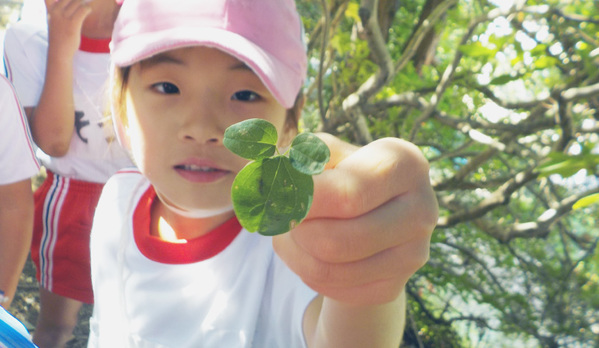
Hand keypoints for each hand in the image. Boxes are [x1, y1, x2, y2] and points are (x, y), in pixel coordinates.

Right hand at [45, 0, 91, 56]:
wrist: (59, 52)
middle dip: (78, 0)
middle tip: (83, 3)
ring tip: (87, 6)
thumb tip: (71, 3)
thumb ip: (55, 10)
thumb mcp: (53, 21)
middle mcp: (56, 11)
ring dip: (84, 3)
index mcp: (50, 10)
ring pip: (77, 1)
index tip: (70, 2)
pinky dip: (88, 8)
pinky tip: (89, 11)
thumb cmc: (59, 37)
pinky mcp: (73, 23)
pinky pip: (84, 9)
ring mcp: (64, 17)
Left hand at [273, 134, 437, 305]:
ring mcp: (412, 254)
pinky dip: (305, 271)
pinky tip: (308, 251)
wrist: (366, 214)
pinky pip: (331, 288)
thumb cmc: (337, 174)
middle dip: (294, 230)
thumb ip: (290, 158)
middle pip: (333, 241)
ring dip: (292, 250)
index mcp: (403, 163)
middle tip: (282, 215)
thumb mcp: (318, 154)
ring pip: (327, 269)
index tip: (275, 196)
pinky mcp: (394, 286)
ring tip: (290, 229)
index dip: (299, 200)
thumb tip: (259, 175)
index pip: (345, 194)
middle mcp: (421, 209)